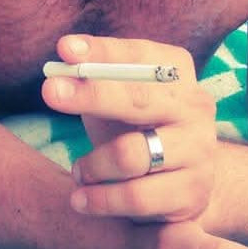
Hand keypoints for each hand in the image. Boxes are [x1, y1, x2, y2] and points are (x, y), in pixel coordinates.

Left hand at [41, 34, 216, 223]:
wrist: (182, 180)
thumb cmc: (136, 125)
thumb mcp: (116, 96)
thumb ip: (92, 78)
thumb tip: (60, 64)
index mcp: (177, 70)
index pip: (136, 54)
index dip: (100, 51)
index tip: (65, 48)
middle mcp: (195, 105)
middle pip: (137, 98)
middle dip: (90, 94)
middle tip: (50, 91)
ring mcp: (198, 149)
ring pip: (131, 154)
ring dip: (92, 164)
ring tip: (77, 171)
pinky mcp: (192, 192)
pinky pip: (136, 197)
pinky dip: (101, 199)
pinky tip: (83, 199)